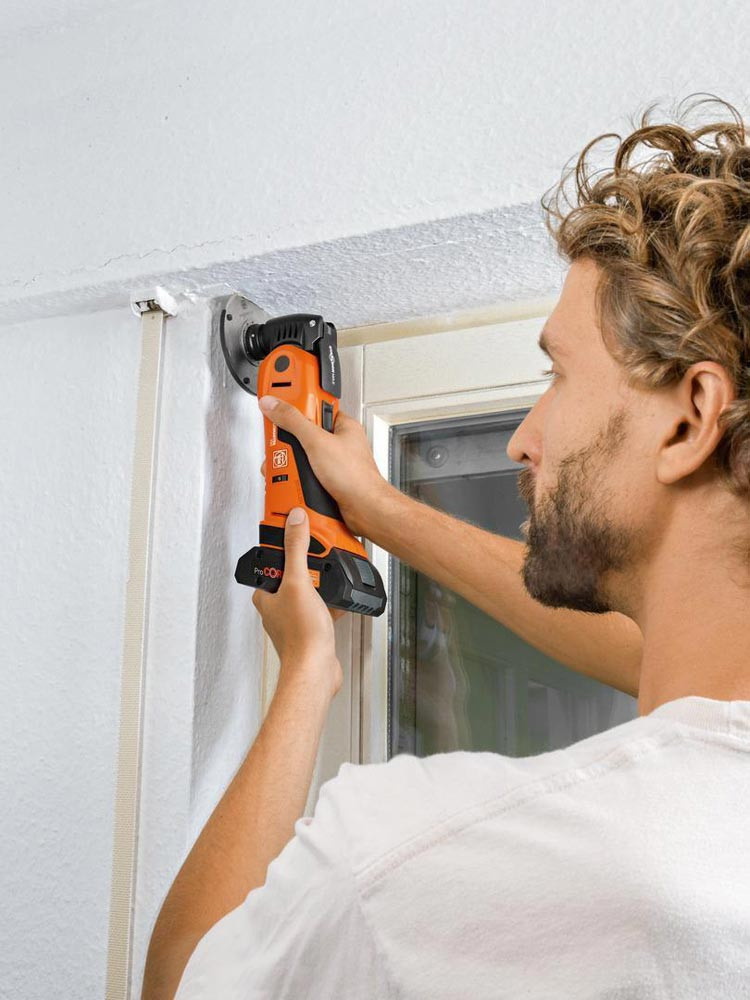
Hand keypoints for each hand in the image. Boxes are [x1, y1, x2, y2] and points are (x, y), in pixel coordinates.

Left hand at [252, 506, 344, 698]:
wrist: (316, 670)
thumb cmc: (301, 636)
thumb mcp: (299, 581)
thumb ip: (296, 548)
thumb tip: (294, 520)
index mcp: (264, 594)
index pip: (272, 560)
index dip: (285, 545)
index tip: (297, 531)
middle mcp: (275, 607)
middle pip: (292, 574)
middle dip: (308, 564)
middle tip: (320, 555)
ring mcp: (293, 618)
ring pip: (307, 591)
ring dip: (320, 583)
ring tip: (331, 574)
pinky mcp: (309, 629)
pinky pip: (320, 608)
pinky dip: (330, 601)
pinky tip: (340, 598)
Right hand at [258, 396, 391, 537]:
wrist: (364, 511)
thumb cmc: (356, 477)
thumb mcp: (317, 442)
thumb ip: (293, 421)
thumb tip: (274, 404)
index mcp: (341, 425)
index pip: (312, 405)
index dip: (293, 402)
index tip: (277, 400)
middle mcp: (336, 443)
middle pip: (301, 432)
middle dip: (286, 441)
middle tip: (280, 444)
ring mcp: (331, 462)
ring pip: (300, 456)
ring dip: (288, 463)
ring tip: (286, 466)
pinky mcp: (325, 480)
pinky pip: (304, 474)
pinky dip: (294, 478)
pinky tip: (293, 481)